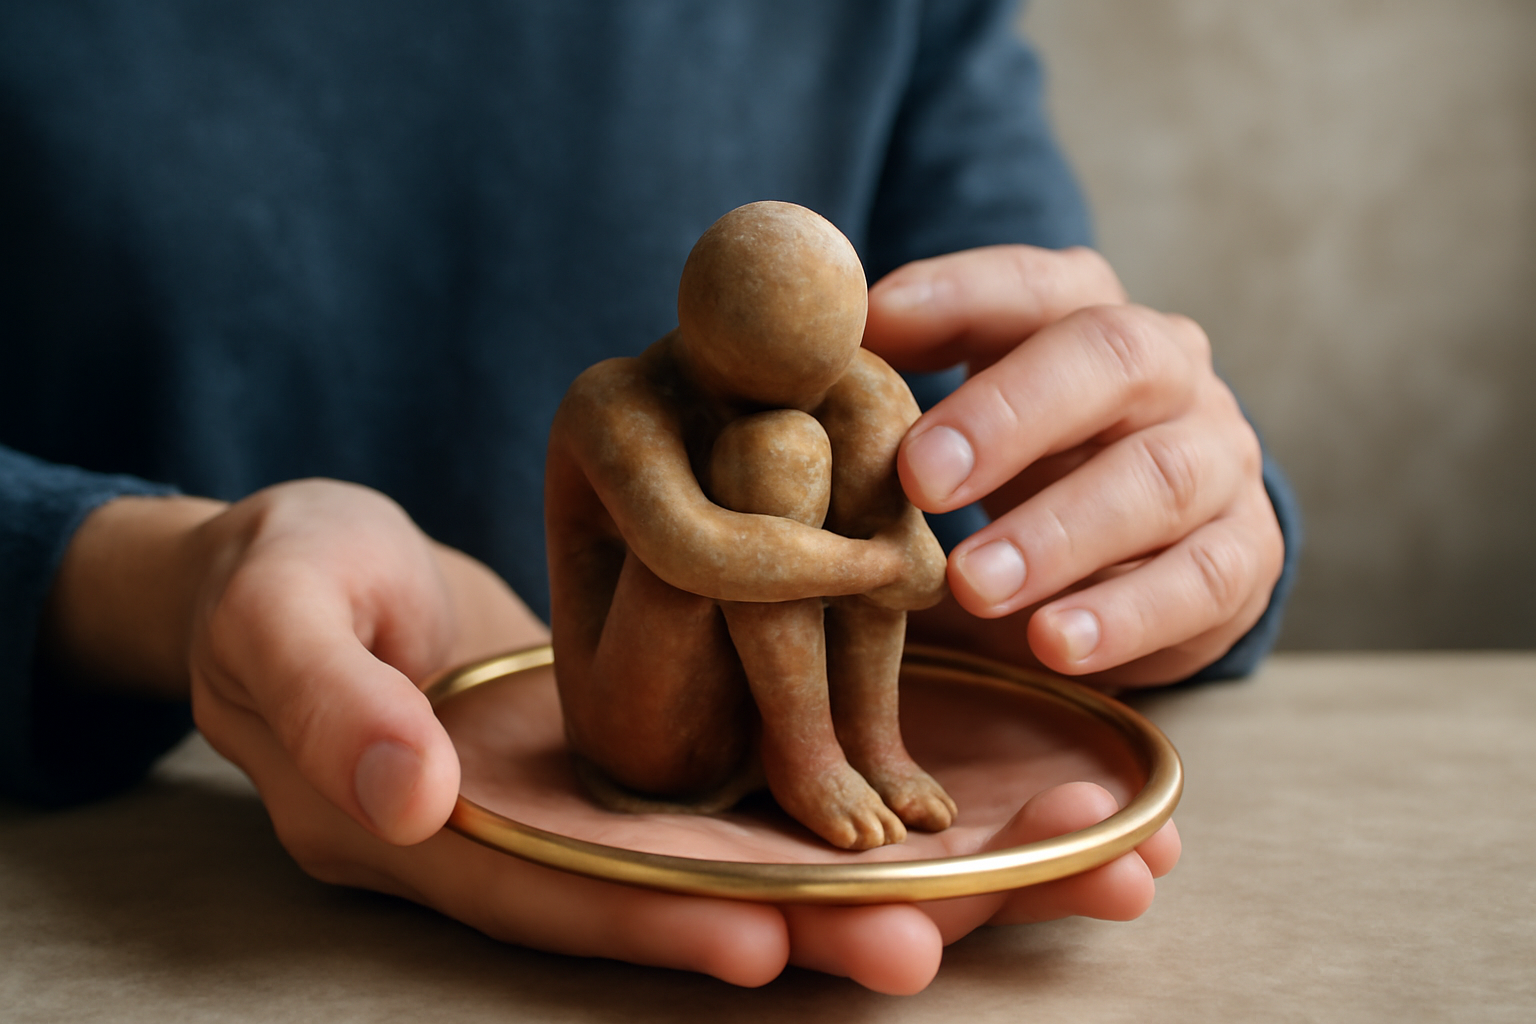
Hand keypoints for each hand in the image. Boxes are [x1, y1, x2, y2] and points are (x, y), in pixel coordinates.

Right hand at [44, 479, 1176, 992]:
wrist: (313, 571)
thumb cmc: (272, 585)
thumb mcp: (276, 622)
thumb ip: (336, 711)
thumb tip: (415, 795)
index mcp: (447, 837)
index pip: (561, 899)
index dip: (658, 926)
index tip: (770, 946)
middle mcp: (547, 842)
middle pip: (692, 903)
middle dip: (823, 923)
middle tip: (957, 933)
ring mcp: (607, 799)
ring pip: (760, 847)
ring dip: (893, 863)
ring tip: (1031, 874)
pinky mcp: (656, 745)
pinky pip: (769, 767)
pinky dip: (870, 779)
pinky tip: (984, 785)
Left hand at [864, 246, 1284, 684]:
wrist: (1153, 544)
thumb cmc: (1028, 462)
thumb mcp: (964, 416)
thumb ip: (902, 381)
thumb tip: (824, 350)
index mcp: (1086, 313)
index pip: (1030, 282)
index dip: (956, 295)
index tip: (875, 324)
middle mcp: (1169, 366)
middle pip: (1110, 359)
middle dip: (1010, 418)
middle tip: (922, 480)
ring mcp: (1219, 457)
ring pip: (1158, 478)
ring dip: (1059, 535)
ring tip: (975, 585)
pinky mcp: (1246, 553)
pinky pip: (1201, 581)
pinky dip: (1126, 617)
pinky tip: (1056, 645)